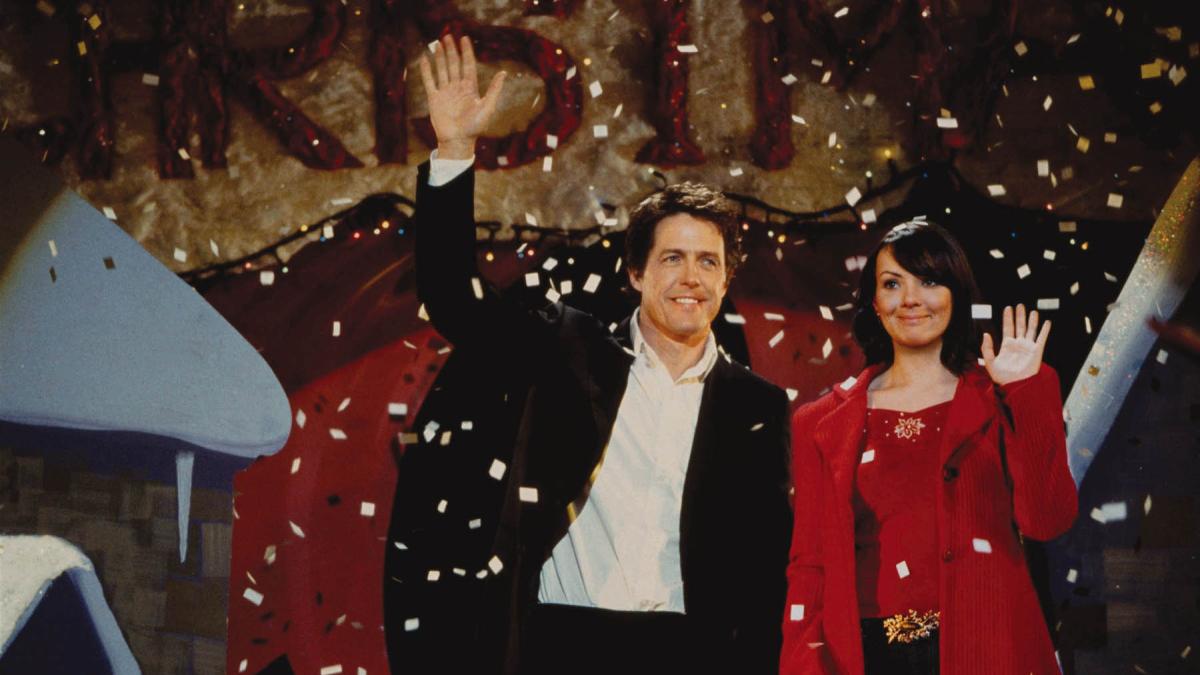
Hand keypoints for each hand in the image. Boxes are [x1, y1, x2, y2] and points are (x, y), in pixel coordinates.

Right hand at [418, 35, 505, 159]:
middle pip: (454, 64)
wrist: (458, 141)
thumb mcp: (487, 107)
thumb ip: (494, 90)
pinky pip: (429, 81)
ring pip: (442, 70)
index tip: (464, 38)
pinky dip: (426, 71)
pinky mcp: (434, 99)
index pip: (468, 65)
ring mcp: (445, 92)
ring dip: (440, 57)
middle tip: (448, 36)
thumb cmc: (475, 127)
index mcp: (470, 88)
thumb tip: (503, 73)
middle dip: (451, 51)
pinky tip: (424, 60)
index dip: (466, 52)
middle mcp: (457, 88)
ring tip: (438, 44)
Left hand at [981, 304, 1050, 385]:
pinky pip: (1042, 339)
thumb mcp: (990, 362)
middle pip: (1019, 326)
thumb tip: (985, 334)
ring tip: (1033, 311)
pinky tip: (1047, 322)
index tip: (1008, 308)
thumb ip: (986, 348)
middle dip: (1020, 316)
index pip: (1008, 328)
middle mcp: (1018, 344)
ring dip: (1032, 321)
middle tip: (1020, 305)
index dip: (1008, 318)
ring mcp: (1028, 347)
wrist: (1015, 386)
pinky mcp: (1037, 351)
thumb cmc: (1002, 377)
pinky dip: (1045, 330)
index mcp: (1007, 346)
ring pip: (1031, 330)